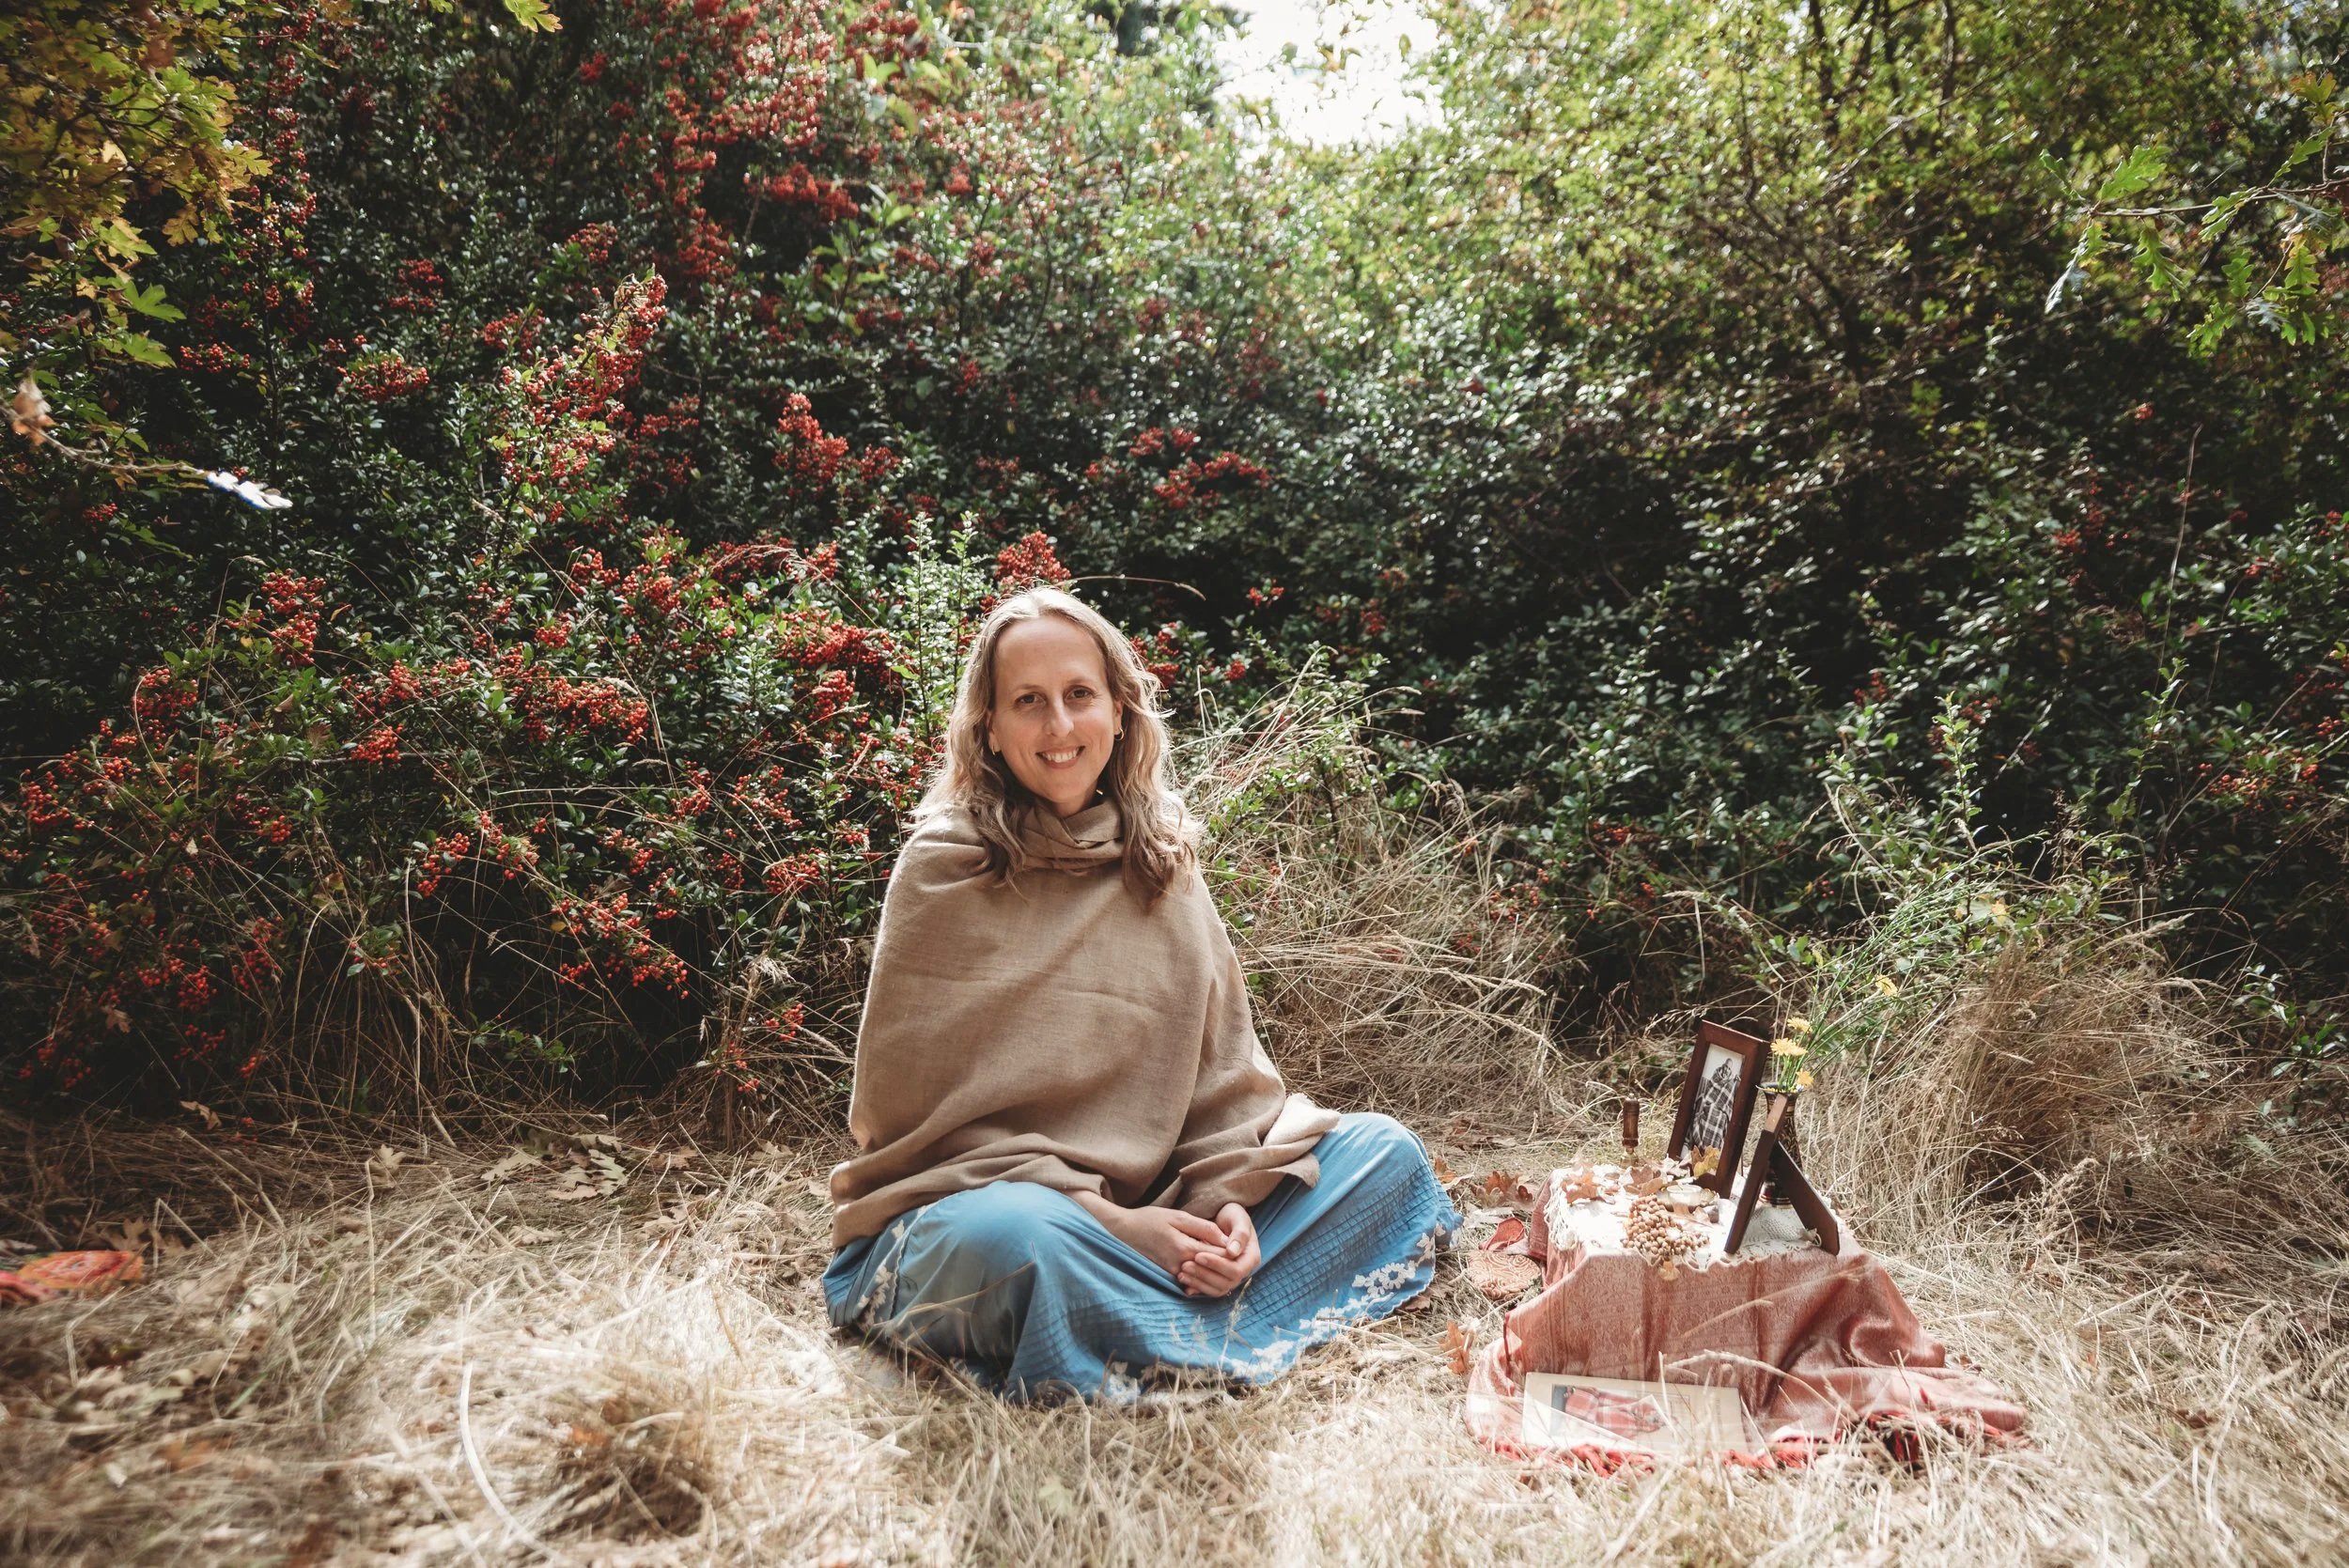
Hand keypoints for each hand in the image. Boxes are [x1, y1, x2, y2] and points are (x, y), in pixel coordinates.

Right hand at [1074, 1194, 1227, 1287]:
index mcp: (1186, 1247)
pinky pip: (1191, 1279)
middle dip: (1227, 1262)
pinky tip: (1205, 1265)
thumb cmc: (1150, 1220)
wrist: (1123, 1232)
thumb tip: (1225, 1238)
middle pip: (1214, 1268)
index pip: (1220, 1254)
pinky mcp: (1168, 1276)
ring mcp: (1174, 1273)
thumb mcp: (1177, 1216)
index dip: (1232, 1250)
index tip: (1240, 1243)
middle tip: (1238, 1254)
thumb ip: (1202, 1227)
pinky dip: (1201, 1273)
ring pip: (1203, 1275)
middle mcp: (1181, 1264)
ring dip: (1215, 1269)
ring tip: (1224, 1259)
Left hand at [1176, 1203, 1259, 1298]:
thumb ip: (1239, 1234)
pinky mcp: (1220, 1280)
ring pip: (1218, 1289)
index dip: (1218, 1265)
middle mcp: (1243, 1271)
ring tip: (1181, 1273)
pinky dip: (1197, 1287)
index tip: (1199, 1255)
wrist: (1225, 1220)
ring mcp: (1232, 1277)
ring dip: (1199, 1283)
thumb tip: (1232, 1252)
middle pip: (1227, 1282)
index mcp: (1251, 1257)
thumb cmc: (1232, 1216)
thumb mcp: (1237, 1218)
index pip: (1236, 1270)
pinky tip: (1184, 1283)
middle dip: (1205, 1274)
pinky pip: (1210, 1290)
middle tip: (1185, 1265)